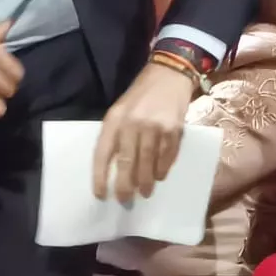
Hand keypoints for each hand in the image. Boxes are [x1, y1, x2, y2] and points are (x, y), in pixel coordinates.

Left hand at [94, 60, 198, 201]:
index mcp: (115, 119)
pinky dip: (162, 169)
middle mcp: (133, 123)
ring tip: (144, 193)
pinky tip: (159, 176)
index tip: (100, 195)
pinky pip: (167, 156)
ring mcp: (155, 127)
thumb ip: (116, 135)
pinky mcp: (174, 129)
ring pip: (148, 163)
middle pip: (127, 162)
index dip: (100, 177)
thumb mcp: (120, 110)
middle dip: (125, 186)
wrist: (169, 75)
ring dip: (145, 182)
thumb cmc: (140, 96)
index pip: (103, 153)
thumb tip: (114, 169)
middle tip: (125, 200)